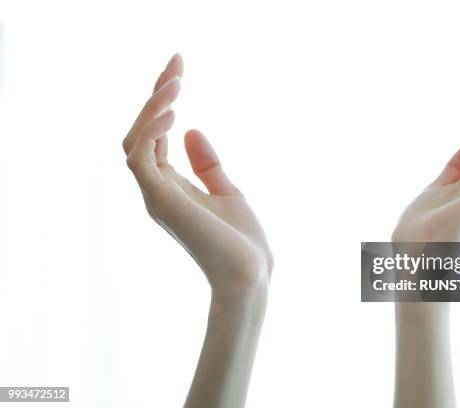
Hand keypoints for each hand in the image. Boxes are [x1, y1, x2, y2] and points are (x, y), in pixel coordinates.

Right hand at [123, 54, 272, 406]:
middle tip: (176, 62)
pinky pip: (140, 158)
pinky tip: (171, 109)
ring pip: (135, 141)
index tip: (179, 69)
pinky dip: (150, 130)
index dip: (163, 103)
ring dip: (153, 107)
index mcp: (171, 187)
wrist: (251, 275)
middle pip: (142, 133)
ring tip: (176, 79)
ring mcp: (155, 196)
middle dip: (157, 95)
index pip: (156, 137)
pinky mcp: (160, 201)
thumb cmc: (242, 241)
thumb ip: (208, 163)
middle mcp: (157, 189)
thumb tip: (192, 129)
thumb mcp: (227, 190)